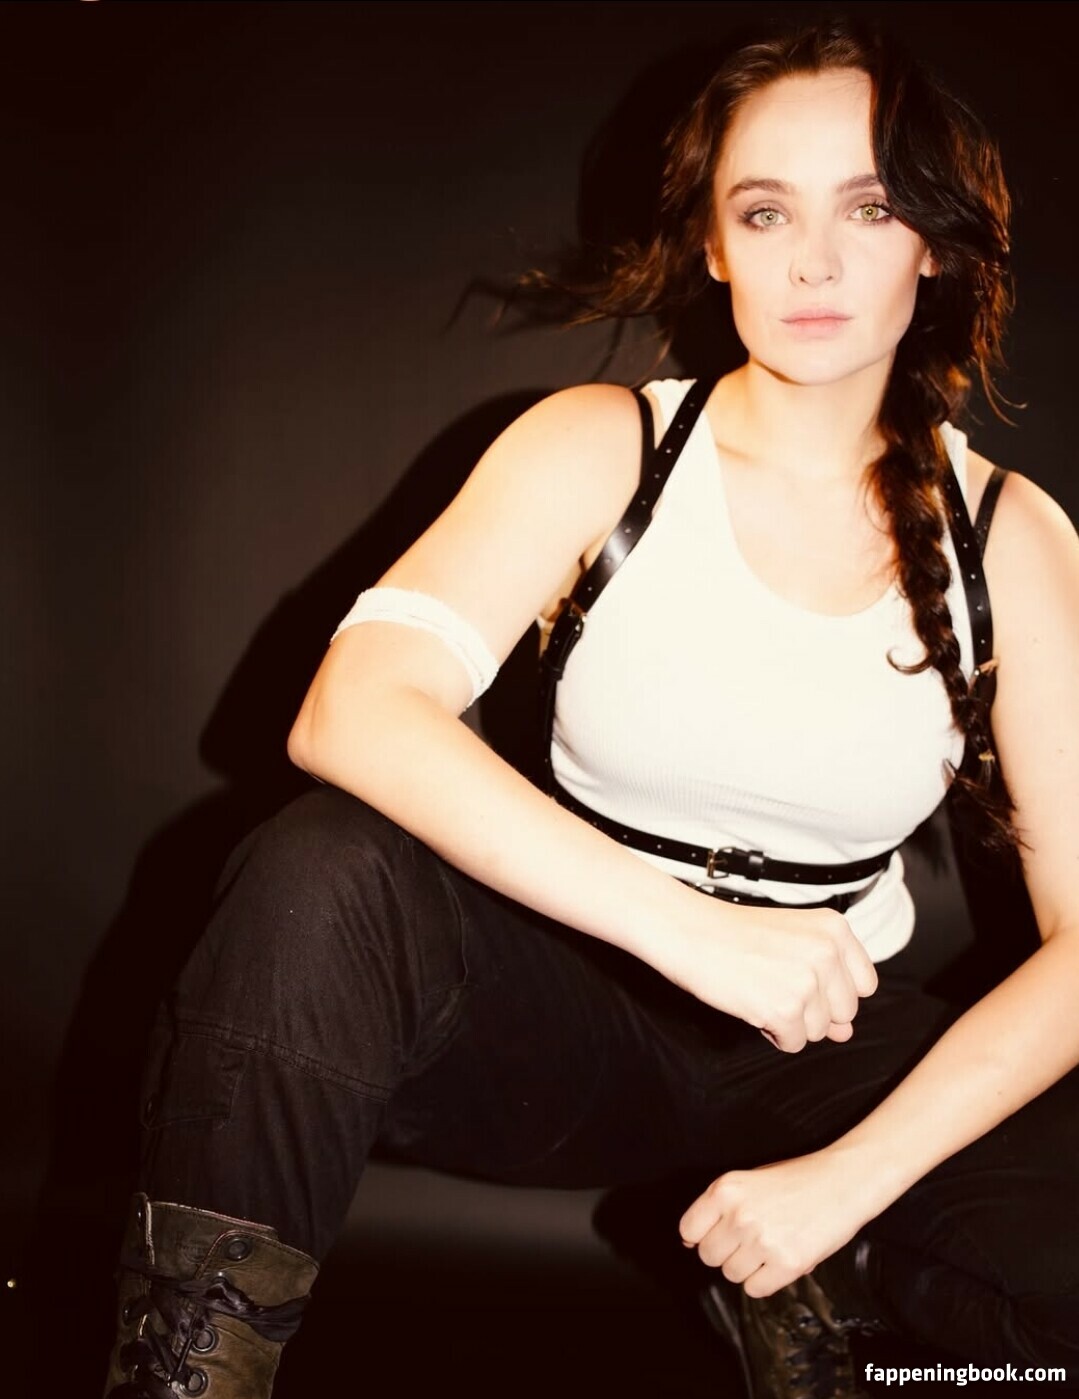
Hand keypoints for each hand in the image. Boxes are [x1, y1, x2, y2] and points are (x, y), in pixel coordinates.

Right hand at [656, 899, 877, 1051]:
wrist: (690, 932)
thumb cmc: (736, 936)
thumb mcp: (792, 946)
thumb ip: (828, 985)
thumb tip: (846, 1033)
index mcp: (835, 929)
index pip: (865, 985)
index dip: (834, 992)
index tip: (803, 978)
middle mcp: (828, 953)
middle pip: (845, 1012)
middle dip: (812, 1009)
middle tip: (774, 982)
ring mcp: (808, 982)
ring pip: (820, 1031)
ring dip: (791, 1021)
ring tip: (761, 989)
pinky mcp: (785, 1009)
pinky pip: (794, 1043)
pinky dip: (772, 1033)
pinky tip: (752, 1003)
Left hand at [679, 1151, 872, 1296]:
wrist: (842, 1181)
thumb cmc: (797, 1180)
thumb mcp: (749, 1181)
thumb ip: (719, 1208)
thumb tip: (689, 1241)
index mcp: (725, 1189)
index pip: (688, 1230)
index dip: (702, 1237)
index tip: (717, 1236)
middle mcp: (739, 1214)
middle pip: (709, 1256)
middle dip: (726, 1253)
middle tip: (750, 1241)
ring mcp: (762, 1240)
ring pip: (731, 1274)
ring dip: (748, 1267)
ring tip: (770, 1245)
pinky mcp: (786, 1264)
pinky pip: (755, 1289)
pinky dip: (766, 1281)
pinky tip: (780, 1260)